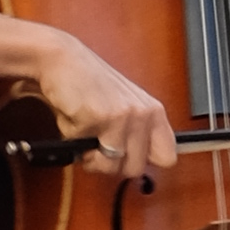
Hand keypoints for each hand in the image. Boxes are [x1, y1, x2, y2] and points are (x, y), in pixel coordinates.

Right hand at [24, 29, 179, 181]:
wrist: (61, 61)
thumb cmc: (88, 85)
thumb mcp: (122, 107)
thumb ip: (134, 134)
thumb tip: (137, 166)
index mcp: (154, 112)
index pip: (167, 157)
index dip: (144, 162)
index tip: (127, 159)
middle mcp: (144, 114)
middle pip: (135, 169)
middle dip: (111, 164)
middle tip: (95, 146)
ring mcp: (124, 116)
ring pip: (109, 167)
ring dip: (90, 156)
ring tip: (83, 132)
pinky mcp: (101, 118)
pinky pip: (84, 151)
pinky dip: (73, 141)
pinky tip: (74, 119)